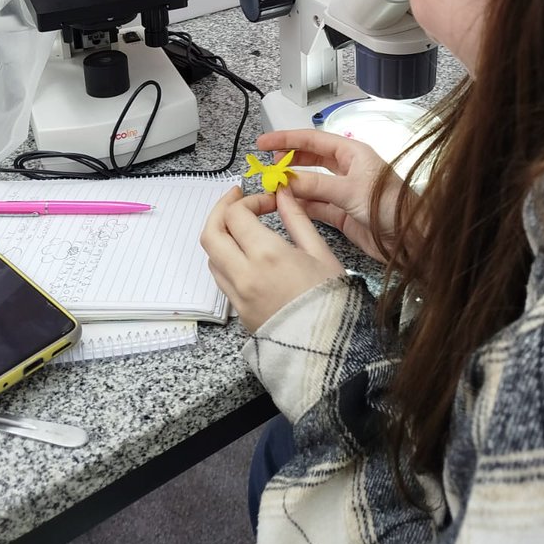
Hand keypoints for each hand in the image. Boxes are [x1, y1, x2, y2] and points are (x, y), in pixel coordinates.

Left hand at [201, 186, 344, 332]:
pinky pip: (220, 278)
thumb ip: (297, 218)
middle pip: (211, 232)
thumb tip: (283, 192)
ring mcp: (237, 295)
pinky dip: (225, 258)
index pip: (237, 214)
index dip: (250, 200)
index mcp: (267, 255)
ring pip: (211, 256)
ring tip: (241, 226)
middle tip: (238, 199)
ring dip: (221, 235)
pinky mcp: (238, 312)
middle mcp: (244, 274)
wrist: (329, 350)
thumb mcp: (320, 252)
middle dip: (221, 210)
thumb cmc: (332, 300)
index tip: (269, 201)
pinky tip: (244, 253)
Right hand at [256, 128, 405, 261]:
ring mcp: (344, 191)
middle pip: (309, 159)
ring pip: (310, 183)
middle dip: (287, 161)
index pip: (313, 140)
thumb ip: (317, 184)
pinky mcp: (342, 213)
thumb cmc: (392, 206)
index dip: (286, 139)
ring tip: (270, 187)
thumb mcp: (351, 191)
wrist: (412, 238)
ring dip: (291, 185)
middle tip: (265, 167)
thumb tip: (287, 179)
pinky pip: (315, 206)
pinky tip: (286, 206)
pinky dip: (300, 206)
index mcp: (352, 153)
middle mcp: (347, 169)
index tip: (264, 141)